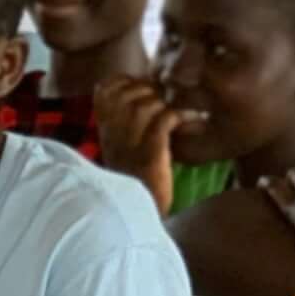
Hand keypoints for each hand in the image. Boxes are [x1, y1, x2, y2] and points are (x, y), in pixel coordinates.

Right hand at [93, 70, 199, 216]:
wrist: (141, 212)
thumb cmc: (138, 179)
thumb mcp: (124, 145)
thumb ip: (128, 119)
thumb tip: (151, 89)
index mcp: (103, 128)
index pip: (109, 85)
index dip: (132, 83)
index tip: (149, 93)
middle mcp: (112, 132)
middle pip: (133, 90)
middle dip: (155, 92)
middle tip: (171, 106)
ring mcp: (129, 141)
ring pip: (149, 102)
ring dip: (169, 105)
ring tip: (182, 115)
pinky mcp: (150, 151)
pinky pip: (166, 118)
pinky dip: (181, 117)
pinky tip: (191, 123)